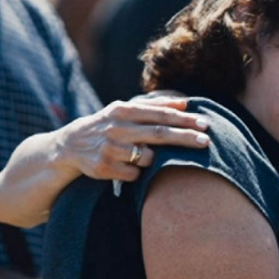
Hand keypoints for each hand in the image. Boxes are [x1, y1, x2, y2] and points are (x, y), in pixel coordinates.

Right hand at [55, 98, 209, 181]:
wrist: (71, 145)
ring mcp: (109, 148)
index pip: (160, 115)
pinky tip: (126, 166)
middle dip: (185, 138)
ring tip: (141, 155)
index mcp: (124, 110)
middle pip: (159, 134)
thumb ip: (155, 106)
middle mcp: (116, 127)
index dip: (184, 120)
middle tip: (206, 141)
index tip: (205, 124)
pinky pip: (134, 174)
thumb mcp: (126, 110)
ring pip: (147, 158)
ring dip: (153, 159)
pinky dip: (137, 172)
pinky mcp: (103, 168)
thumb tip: (185, 103)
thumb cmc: (109, 125)